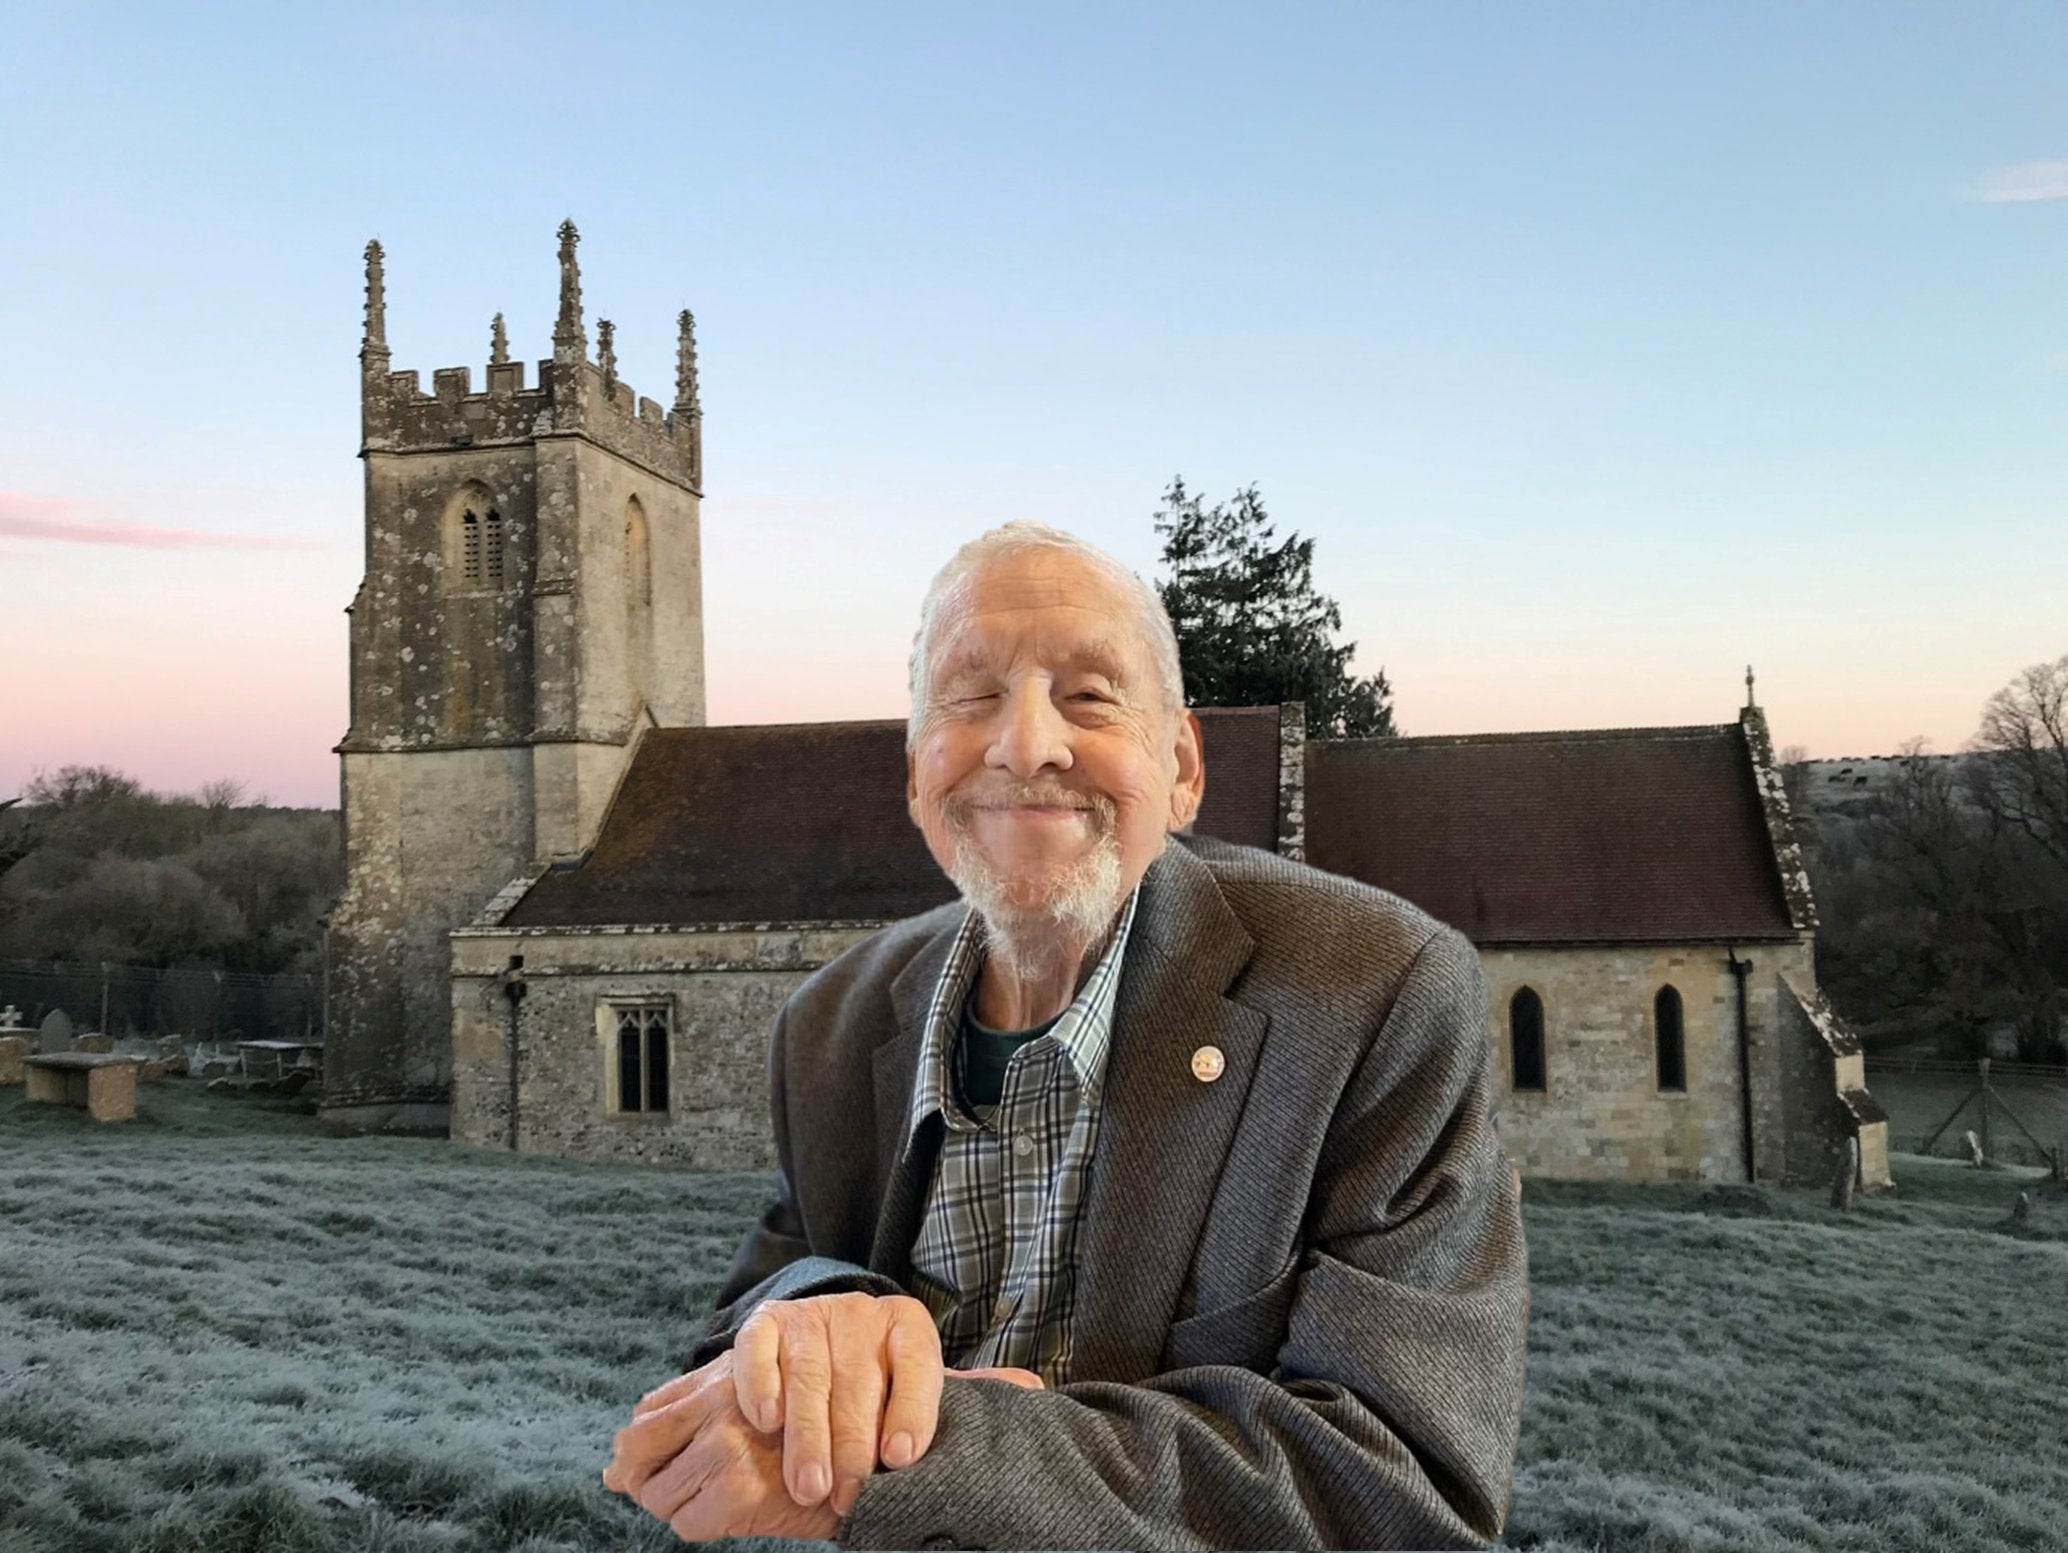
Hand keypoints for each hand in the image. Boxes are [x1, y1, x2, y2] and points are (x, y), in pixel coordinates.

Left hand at [603, 1352, 841, 1541]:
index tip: (650, 1475)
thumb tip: (612, 1472)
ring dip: (682, 1507)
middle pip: (636, 1455)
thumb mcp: (749, 1401)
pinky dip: (704, 1527)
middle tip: (682, 1495)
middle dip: (648, 1485)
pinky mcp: (741, 1487)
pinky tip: (740, 1515)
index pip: (643, 1420)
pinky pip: (688, 1523)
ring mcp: (728, 1443)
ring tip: (724, 1502)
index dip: (634, 1458)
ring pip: (659, 1494)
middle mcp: (719, 1403)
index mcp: (720, 1376)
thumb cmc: (816, 1427)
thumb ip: (684, 1418)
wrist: (875, 1460)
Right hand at [729, 1290, 947, 1514]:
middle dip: (852, 1445)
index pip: (918, 1362)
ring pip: (809, 1374)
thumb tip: (979, 1410)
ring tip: (810, 1486)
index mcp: (906, 1328)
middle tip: (846, 1494)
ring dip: (809, 1436)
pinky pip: (759, 1350)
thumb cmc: (858, 1418)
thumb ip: (919, 1426)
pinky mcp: (764, 1323)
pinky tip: (768, 1422)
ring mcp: (809, 1316)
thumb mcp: (896, 1420)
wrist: (793, 1395)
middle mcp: (860, 1315)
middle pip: (859, 1378)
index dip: (911, 1411)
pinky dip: (762, 1387)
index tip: (899, 1457)